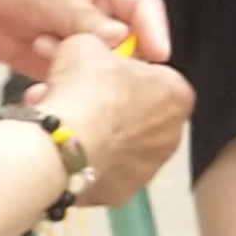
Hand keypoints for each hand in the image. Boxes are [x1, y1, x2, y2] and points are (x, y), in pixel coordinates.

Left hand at [0, 0, 173, 75]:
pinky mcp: (91, 65)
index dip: (154, 29)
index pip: (145, 3)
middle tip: (91, 66)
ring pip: (119, 65)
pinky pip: (97, 82)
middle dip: (117, 57)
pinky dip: (76, 86)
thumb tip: (119, 36)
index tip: (158, 53)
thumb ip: (83, 17)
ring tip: (47, 55)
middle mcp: (118, 9)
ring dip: (88, 71)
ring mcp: (106, 40)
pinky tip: (49, 81)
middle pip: (140, 40)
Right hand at [31, 25, 191, 206]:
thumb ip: (97, 44)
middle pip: (134, 111)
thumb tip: (92, 46)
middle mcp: (171, 134)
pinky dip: (83, 159)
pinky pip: (101, 169)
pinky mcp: (122, 191)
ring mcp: (148, 167)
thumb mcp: (85, 44)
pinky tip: (59, 146)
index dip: (117, 69)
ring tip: (59, 118)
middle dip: (106, 103)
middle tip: (75, 93)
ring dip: (93, 131)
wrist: (61, 146)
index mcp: (176, 93)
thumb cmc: (83, 97)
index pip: (151, 75)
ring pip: (117, 142)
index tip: (96, 69)